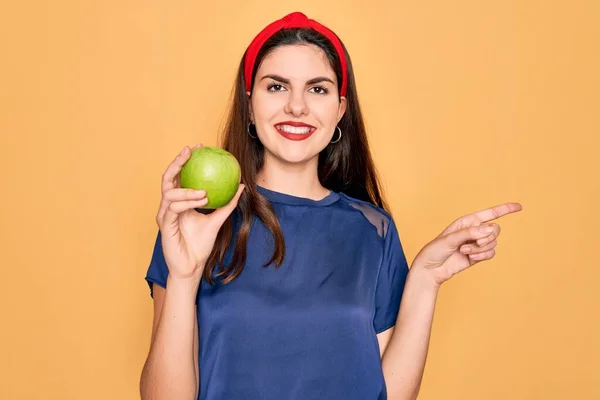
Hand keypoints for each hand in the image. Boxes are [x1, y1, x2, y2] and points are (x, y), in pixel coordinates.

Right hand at [156, 144, 244, 280]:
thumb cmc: (201, 245)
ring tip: (204, 191)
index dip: (186, 160)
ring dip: (187, 189)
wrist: (193, 266)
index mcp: (179, 202)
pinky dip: (187, 202)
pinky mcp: (164, 225)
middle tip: (190, 151)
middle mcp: (169, 205)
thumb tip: (242, 186)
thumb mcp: (218, 220)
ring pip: (170, 192)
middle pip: (168, 178)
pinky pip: (174, 208)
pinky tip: (200, 199)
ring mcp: (165, 214)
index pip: (179, 177)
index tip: (200, 148)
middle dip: (177, 162)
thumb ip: (227, 204)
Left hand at [411, 202, 522, 287]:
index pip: (490, 213)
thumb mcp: (450, 238)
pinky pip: (490, 253)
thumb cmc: (435, 250)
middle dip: (487, 237)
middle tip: (473, 243)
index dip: (505, 209)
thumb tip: (490, 229)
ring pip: (493, 243)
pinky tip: (471, 258)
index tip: (519, 207)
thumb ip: (470, 233)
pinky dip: (482, 256)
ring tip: (464, 251)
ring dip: (480, 249)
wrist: (431, 269)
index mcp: (467, 222)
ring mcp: (476, 244)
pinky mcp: (478, 256)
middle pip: (495, 230)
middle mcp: (474, 231)